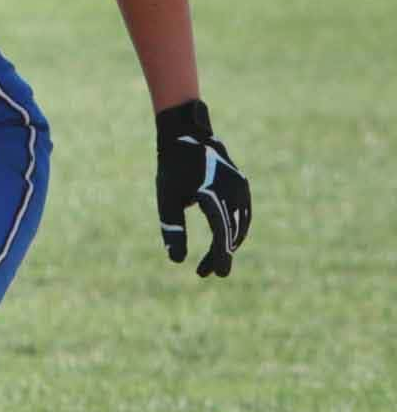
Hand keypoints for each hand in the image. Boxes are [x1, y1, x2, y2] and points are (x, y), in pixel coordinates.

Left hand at [155, 100, 250, 277]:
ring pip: (240, 224)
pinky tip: (224, 242)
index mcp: (212, 195)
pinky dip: (236, 229)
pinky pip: (244, 213)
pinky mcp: (242, 184)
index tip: (217, 274)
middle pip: (231, 232)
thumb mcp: (167, 200)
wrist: (187, 137)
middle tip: (205, 273)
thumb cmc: (172, 170)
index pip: (221, 234)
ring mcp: (240, 187)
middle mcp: (231, 191)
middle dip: (220, 255)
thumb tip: (177, 260)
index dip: (220, 256)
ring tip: (213, 261)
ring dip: (229, 244)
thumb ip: (172, 229)